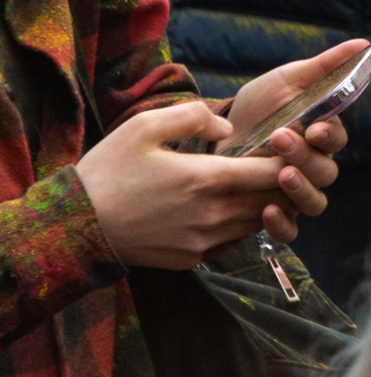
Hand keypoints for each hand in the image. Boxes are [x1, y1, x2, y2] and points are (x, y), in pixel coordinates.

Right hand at [76, 101, 300, 266]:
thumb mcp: (143, 127)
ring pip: (256, 224)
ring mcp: (202, 241)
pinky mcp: (191, 260)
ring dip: (263, 205)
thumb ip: (193, 116)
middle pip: (274, 201)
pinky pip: (231, 242)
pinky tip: (226, 208)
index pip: (274, 173)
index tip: (291, 148)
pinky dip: (239, 226)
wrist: (73, 227)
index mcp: (205, 179)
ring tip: (256, 185)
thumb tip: (227, 126)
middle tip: (283, 166)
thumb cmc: (108, 172)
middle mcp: (212, 215)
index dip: (290, 159)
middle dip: (285, 184)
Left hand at [225, 38, 365, 238]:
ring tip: (281, 174)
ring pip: (315, 202)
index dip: (331, 137)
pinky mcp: (271, 212)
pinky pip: (289, 229)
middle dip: (306, 157)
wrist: (215, 134)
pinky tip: (267, 211)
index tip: (316, 127)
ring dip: (301, 190)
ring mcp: (293, 192)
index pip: (338, 142)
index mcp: (321, 137)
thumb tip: (365, 43)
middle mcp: (313, 167)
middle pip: (327, 173)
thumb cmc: (259, 106)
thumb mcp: (288, 80)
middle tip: (279, 138)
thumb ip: (326, 65)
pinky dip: (282, 224)